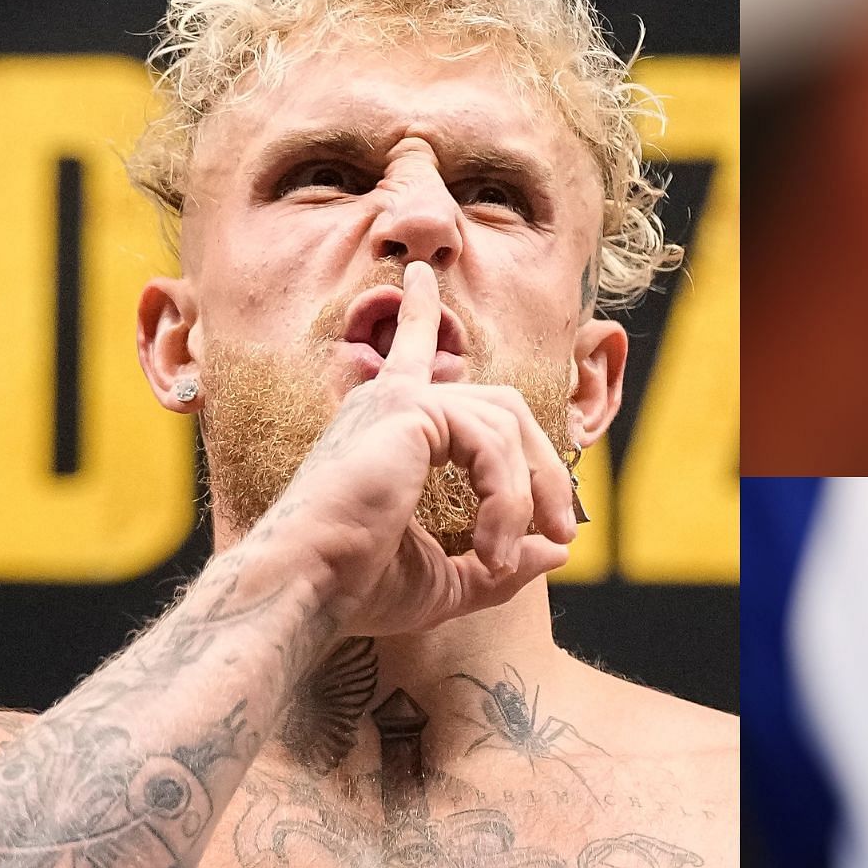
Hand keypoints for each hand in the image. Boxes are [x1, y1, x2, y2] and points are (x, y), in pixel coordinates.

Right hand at [248, 260, 578, 634]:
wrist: (304, 592)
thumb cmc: (357, 588)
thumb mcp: (448, 581)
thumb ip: (501, 562)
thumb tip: (557, 552)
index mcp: (388, 428)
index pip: (413, 354)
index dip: (421, 315)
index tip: (422, 275)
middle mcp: (388, 402)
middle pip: (505, 406)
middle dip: (544, 470)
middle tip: (563, 532)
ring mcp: (397, 400)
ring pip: (506, 428)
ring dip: (526, 500)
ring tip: (506, 560)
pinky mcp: (408, 411)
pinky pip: (492, 447)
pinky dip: (507, 503)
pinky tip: (493, 552)